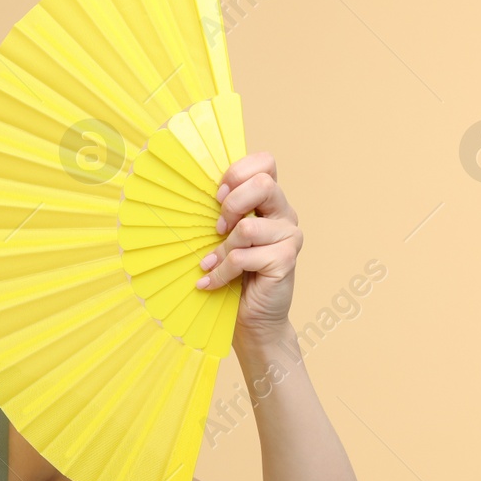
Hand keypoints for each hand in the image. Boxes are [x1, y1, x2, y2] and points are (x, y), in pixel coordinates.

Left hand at [195, 151, 302, 340]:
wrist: (252, 317)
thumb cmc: (234, 274)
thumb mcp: (224, 236)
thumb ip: (222, 213)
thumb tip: (191, 190)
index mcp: (270, 201)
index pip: (265, 162)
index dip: (238, 173)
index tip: (218, 195)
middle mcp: (285, 214)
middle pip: (264, 183)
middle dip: (231, 204)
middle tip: (217, 227)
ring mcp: (290, 236)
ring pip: (248, 227)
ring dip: (222, 248)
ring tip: (212, 263)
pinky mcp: (287, 259)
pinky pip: (244, 256)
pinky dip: (222, 271)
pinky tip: (213, 281)